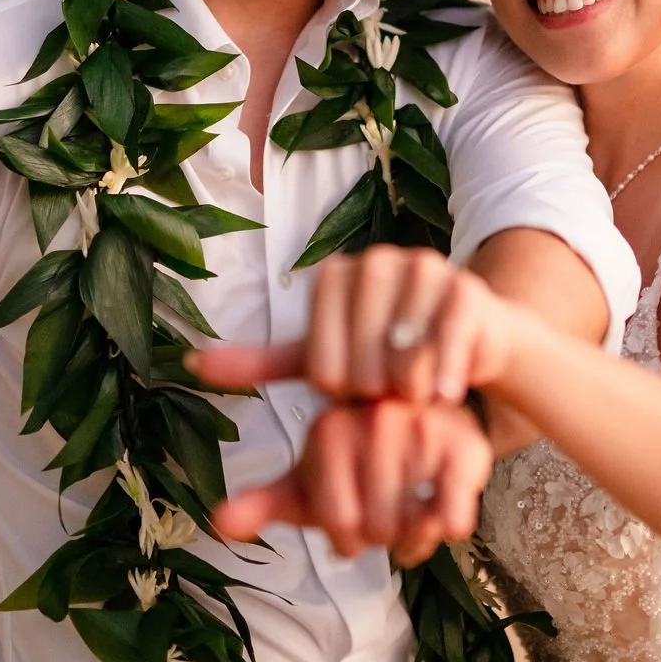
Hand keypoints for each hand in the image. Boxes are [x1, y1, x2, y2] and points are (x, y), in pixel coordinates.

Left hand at [189, 244, 522, 403]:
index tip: (354, 392)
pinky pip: (446, 342)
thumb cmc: (385, 352)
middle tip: (388, 400)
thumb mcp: (323, 357)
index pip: (320, 362)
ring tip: (415, 398)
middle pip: (362, 361)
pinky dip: (442, 374)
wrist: (468, 335)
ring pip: (403, 355)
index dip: (340, 391)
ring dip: (409, 389)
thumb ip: (262, 363)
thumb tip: (191, 367)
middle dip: (375, 393)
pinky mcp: (465, 288)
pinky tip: (443, 396)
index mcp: (332, 275)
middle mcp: (375, 261)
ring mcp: (423, 268)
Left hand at [212, 399, 491, 565]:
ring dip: (413, 539)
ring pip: (411, 523)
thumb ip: (266, 500)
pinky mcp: (466, 442)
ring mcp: (423, 428)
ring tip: (412, 524)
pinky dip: (445, 528)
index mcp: (329, 425)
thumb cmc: (365, 455)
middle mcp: (374, 418)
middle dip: (378, 540)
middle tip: (384, 525)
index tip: (351, 528)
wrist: (432, 416)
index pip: (333, 519)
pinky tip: (442, 518)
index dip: (344, 538)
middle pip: (373, 525)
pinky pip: (451, 514)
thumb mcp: (314, 476)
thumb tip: (218, 524)